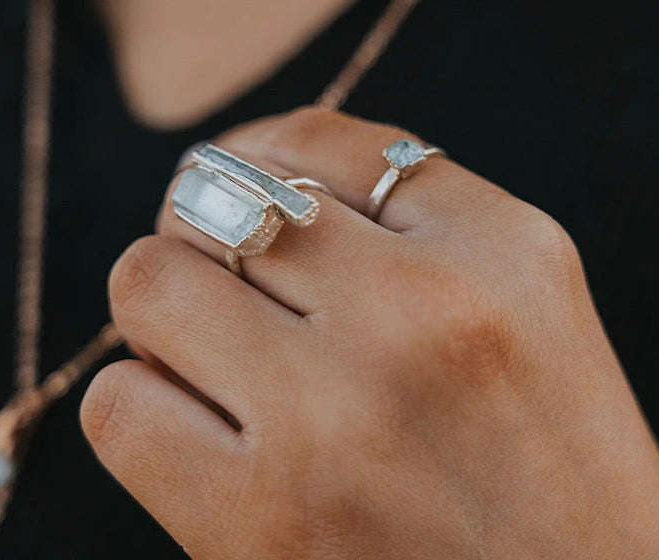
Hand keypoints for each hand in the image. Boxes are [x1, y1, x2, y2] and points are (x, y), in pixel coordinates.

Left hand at [81, 107, 658, 559]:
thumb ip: (408, 219)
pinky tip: (200, 435)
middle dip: (202, 230)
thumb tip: (240, 167)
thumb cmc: (540, 455)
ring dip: (163, 314)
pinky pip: (118, 405)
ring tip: (212, 359)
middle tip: (229, 285)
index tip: (247, 196)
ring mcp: (336, 414)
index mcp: (501, 248)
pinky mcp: (261, 520)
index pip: (313, 139)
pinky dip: (142, 408)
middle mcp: (424, 312)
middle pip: (217, 194)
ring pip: (148, 279)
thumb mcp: (525, 300)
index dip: (255, 156)